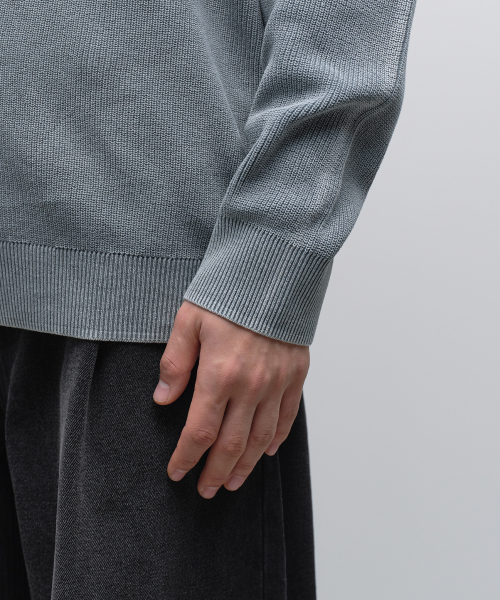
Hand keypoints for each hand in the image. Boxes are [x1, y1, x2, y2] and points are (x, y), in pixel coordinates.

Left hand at [153, 300, 309, 498]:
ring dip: (245, 465)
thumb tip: (162, 400)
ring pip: (261, 438)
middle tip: (205, 490)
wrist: (272, 271)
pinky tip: (266, 452)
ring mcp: (277, 382)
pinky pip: (287, 417)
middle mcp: (251, 385)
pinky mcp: (296, 374)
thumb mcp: (188, 322)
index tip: (177, 472)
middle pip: (231, 443)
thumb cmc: (226, 294)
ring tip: (232, 482)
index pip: (200, 431)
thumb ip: (175, 364)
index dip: (186, 457)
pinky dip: (276, 439)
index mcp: (219, 374)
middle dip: (215, 471)